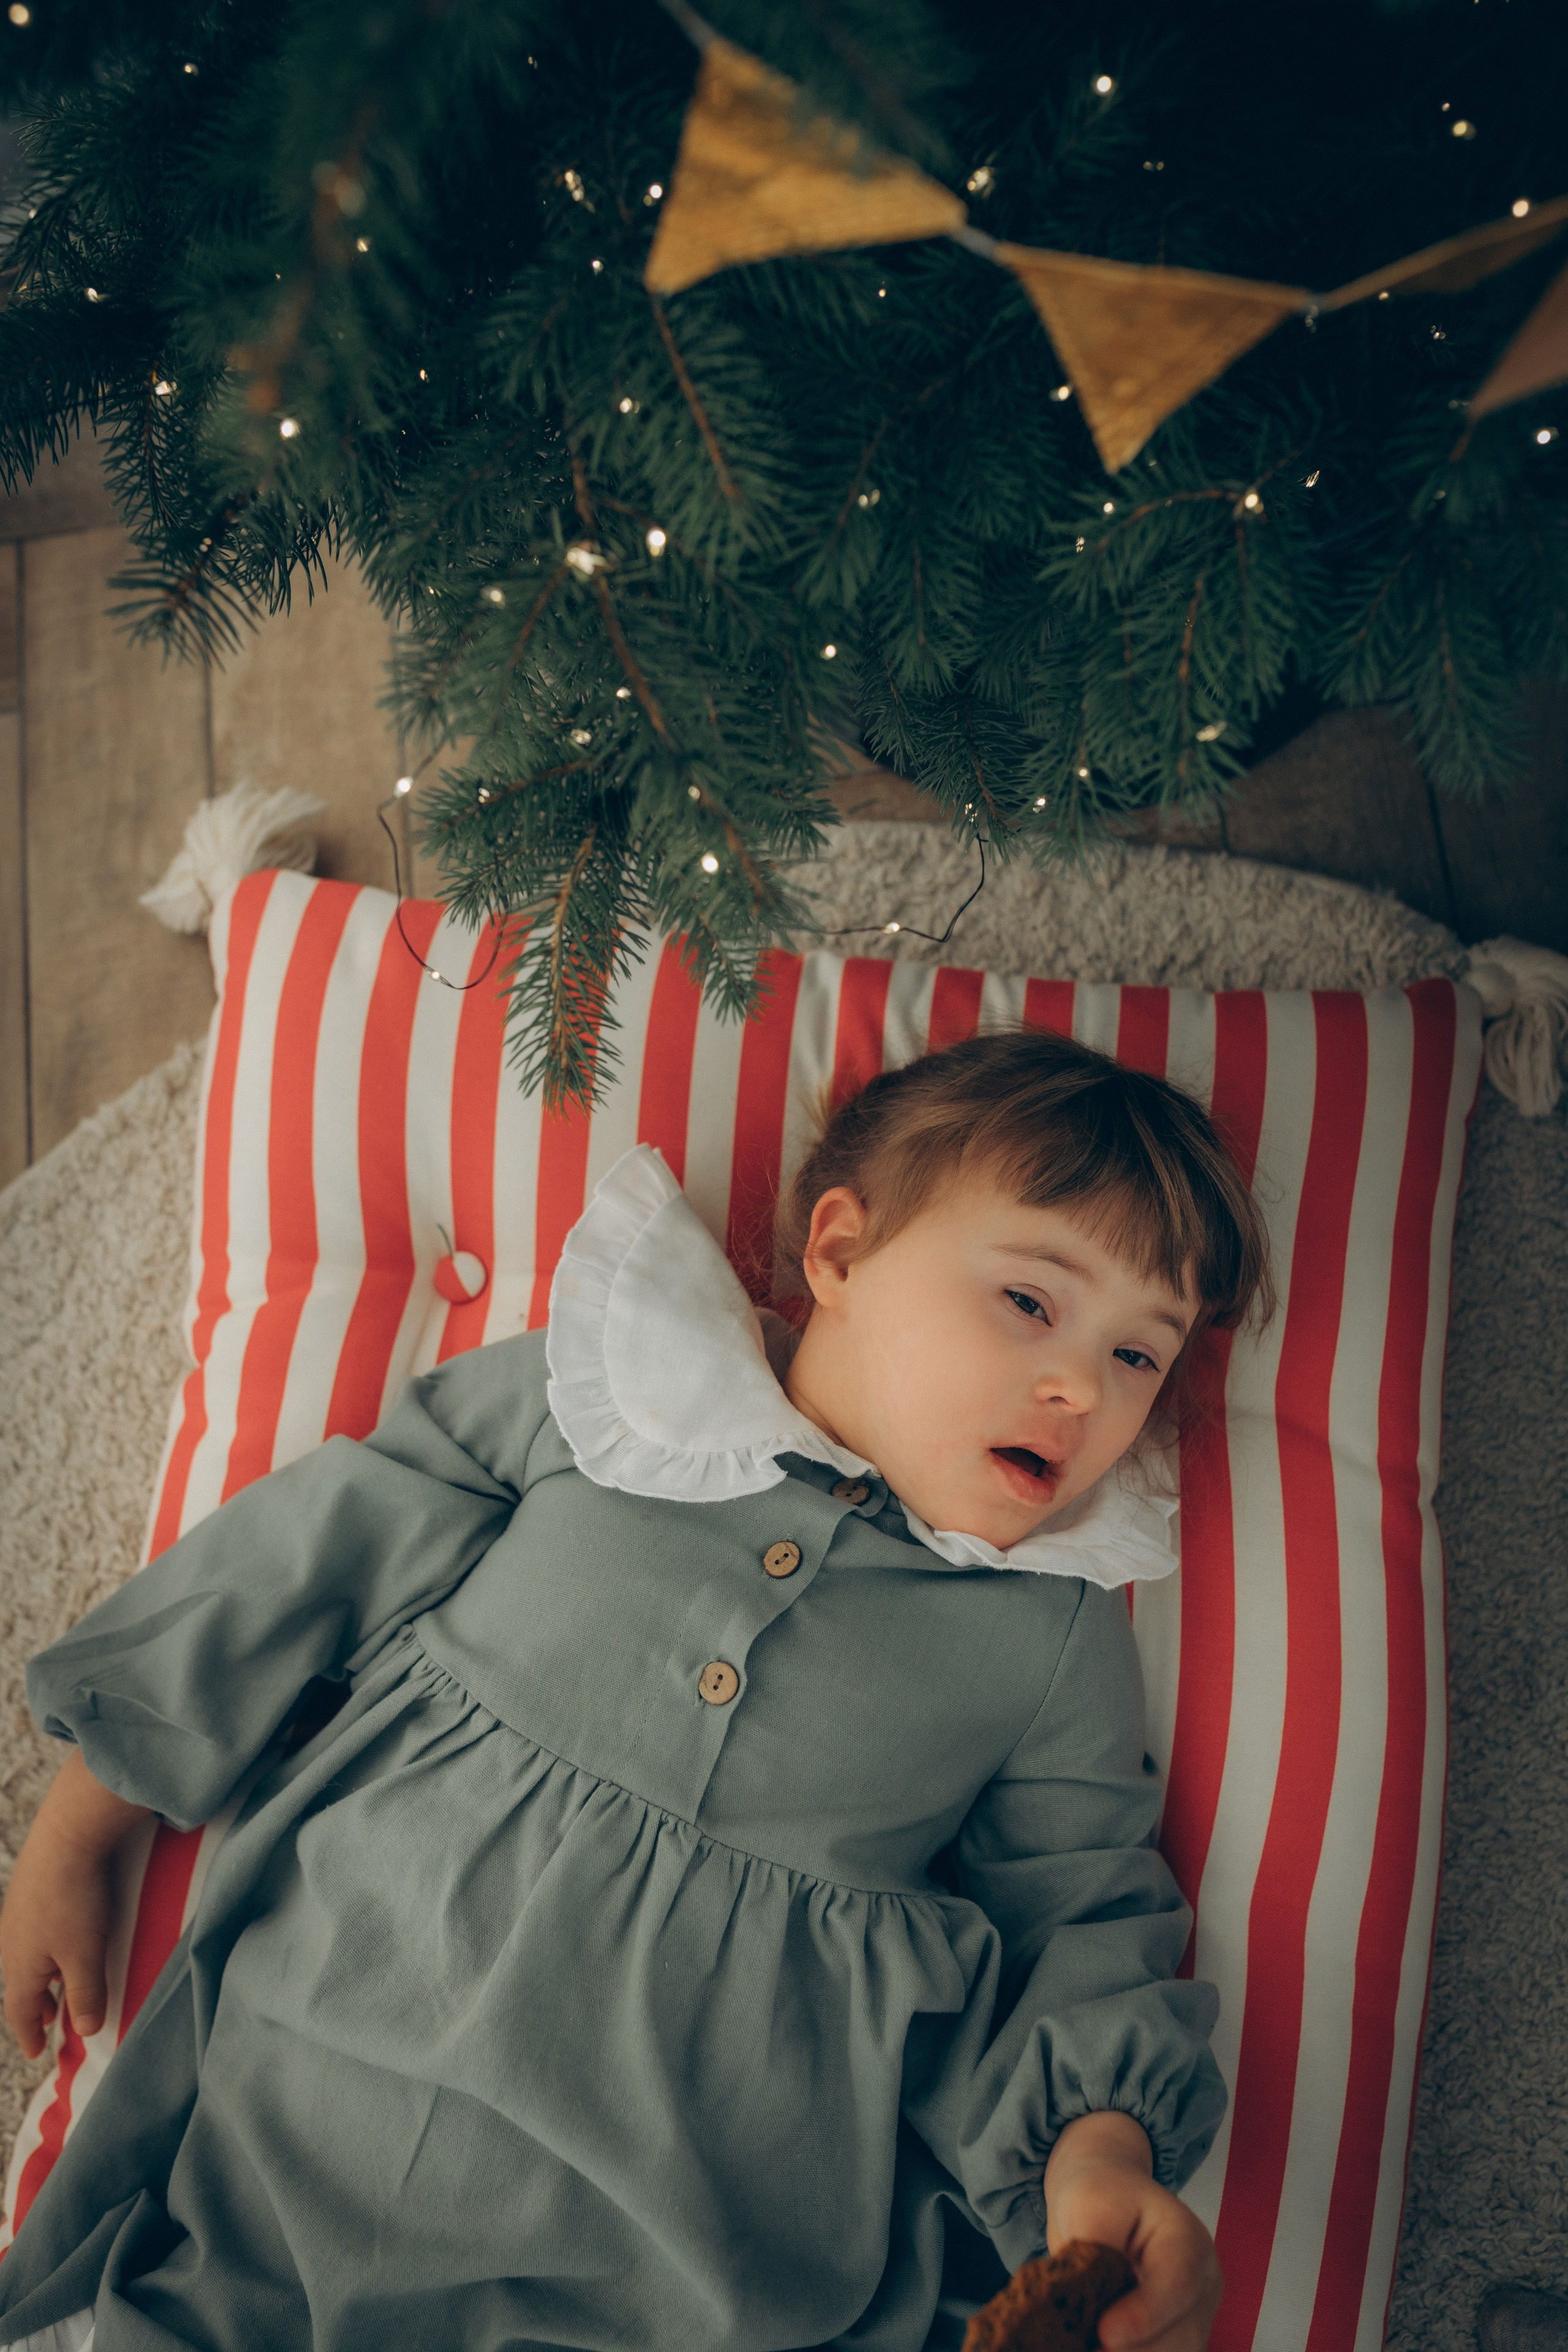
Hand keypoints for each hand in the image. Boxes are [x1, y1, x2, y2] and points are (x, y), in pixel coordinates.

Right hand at [0, 1751, 150, 2058]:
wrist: (66, 1834)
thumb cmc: (76, 1899)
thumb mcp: (86, 1954)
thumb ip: (87, 1995)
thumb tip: (86, 2031)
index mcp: (20, 1967)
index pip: (19, 2012)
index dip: (29, 2034)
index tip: (36, 2052)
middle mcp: (10, 1943)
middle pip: (20, 1985)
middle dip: (35, 2005)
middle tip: (49, 2019)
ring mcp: (16, 1913)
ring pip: (26, 1957)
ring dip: (41, 1976)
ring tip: (58, 1984)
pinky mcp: (28, 1889)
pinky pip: (31, 1932)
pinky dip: (45, 1949)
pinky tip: (62, 1938)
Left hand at [1042, 2112, 1221, 2351]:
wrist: (1107, 2196)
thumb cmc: (1100, 2195)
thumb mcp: (1088, 2204)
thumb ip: (1095, 2253)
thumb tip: (1093, 2309)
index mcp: (1187, 2239)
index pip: (1178, 2287)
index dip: (1144, 2318)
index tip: (1104, 2333)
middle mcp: (1201, 2283)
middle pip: (1180, 2336)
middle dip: (1132, 2348)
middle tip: (1087, 2345)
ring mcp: (1194, 2315)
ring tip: (1089, 2344)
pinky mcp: (1176, 2336)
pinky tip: (1095, 2346)